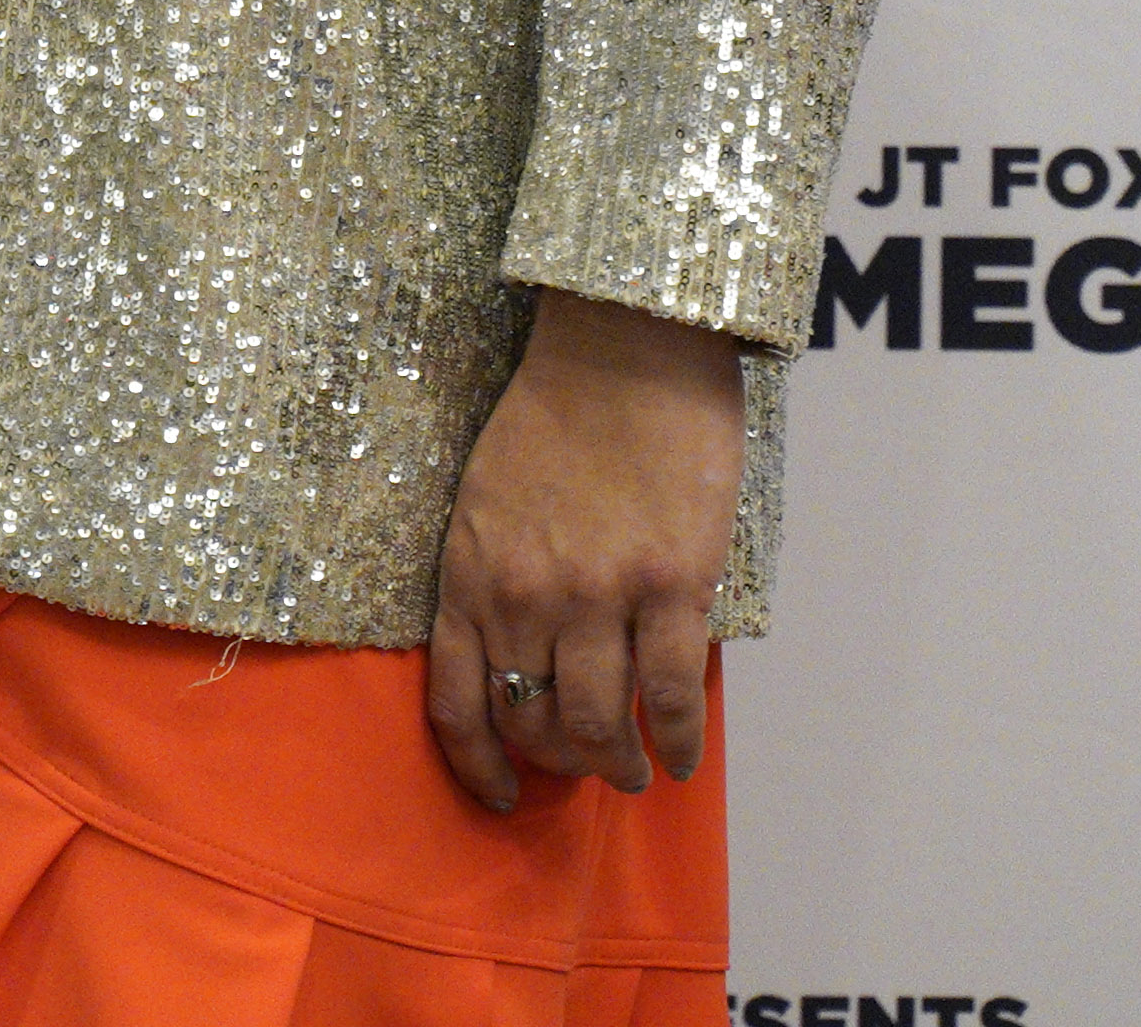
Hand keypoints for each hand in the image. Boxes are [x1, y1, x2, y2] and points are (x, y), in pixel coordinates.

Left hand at [424, 287, 739, 812]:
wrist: (623, 345)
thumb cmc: (551, 411)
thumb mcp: (483, 497)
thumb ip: (490, 576)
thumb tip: (515, 651)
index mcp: (468, 572)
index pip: (457, 703)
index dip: (479, 766)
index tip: (499, 794)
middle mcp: (524, 596)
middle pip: (534, 724)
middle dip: (559, 761)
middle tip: (586, 766)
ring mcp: (598, 595)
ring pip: (602, 725)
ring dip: (618, 766)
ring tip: (635, 773)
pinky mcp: (670, 585)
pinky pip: (673, 695)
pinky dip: (679, 740)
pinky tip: (683, 756)